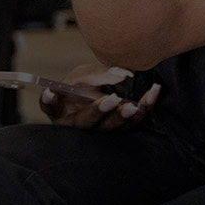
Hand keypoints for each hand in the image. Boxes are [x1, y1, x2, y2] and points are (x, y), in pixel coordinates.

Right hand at [40, 63, 156, 129]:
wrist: (99, 95)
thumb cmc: (83, 87)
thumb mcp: (83, 76)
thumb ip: (95, 74)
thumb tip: (121, 74)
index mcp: (61, 112)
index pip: (51, 108)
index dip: (50, 101)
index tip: (52, 91)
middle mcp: (79, 126)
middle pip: (86, 123)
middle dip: (99, 112)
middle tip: (112, 98)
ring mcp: (100, 130)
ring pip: (113, 128)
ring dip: (124, 117)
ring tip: (134, 105)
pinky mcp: (120, 128)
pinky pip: (134, 122)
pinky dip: (145, 108)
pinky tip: (154, 92)